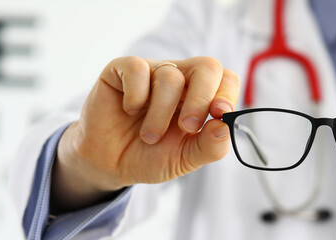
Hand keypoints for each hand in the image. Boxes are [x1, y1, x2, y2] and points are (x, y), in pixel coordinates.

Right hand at [52, 56, 239, 211]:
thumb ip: (209, 147)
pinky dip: (136, 96)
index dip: (228, 93)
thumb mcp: (184, 159)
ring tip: (149, 136)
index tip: (219, 114)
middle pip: (207, 66)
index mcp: (201, 97)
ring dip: (161, 114)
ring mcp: (152, 71)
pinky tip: (129, 111)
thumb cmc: (150, 156)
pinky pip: (137, 69)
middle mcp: (181, 79)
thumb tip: (224, 127)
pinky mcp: (122, 69)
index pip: (227, 79)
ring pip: (170, 77)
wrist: (108, 164)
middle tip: (188, 126)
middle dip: (202, 98)